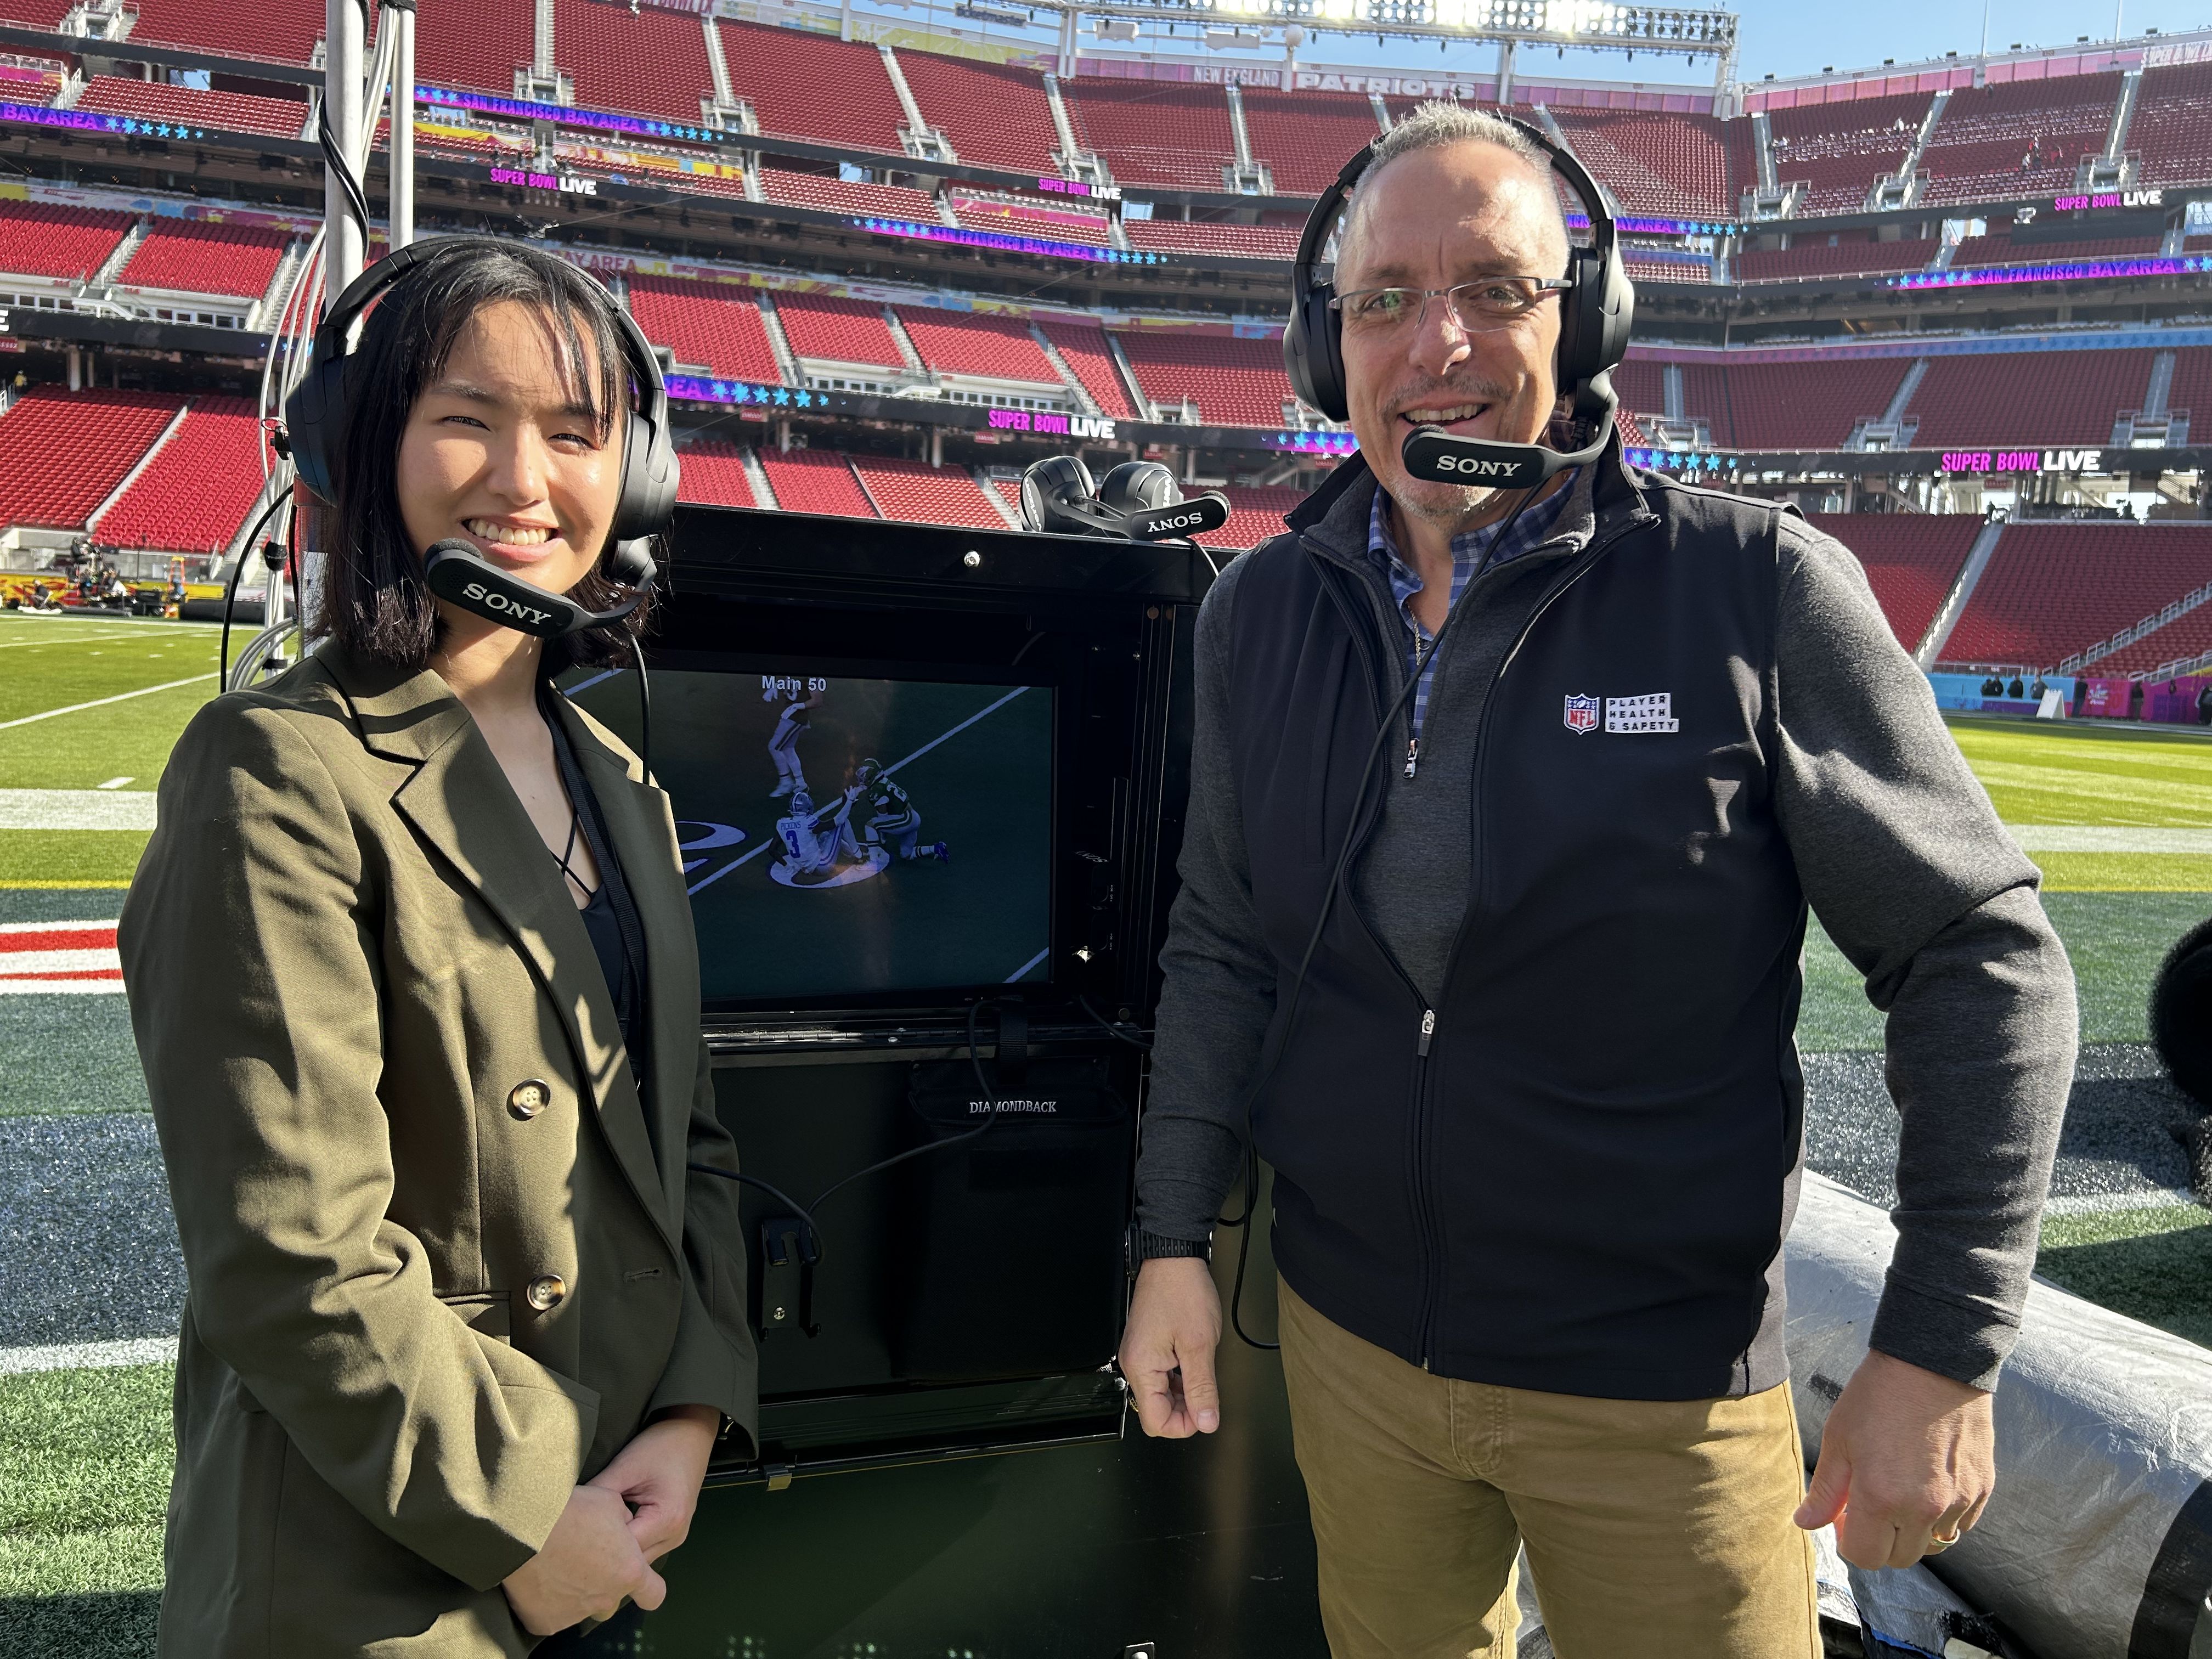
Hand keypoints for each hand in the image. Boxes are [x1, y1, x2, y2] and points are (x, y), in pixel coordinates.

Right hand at [501, 1484, 664, 1635]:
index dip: (647, 1585)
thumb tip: (623, 1528)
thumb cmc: (571, 1510)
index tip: (635, 1575)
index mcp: (628, 1571)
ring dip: (576, 1591)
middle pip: (612, 1599)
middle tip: (584, 1558)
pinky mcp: (544, 1621)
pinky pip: (551, 1614)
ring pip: (582, 1607)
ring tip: (557, 1562)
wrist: (523, 1527)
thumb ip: (624, 1522)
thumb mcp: (611, 1502)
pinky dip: (547, 1600)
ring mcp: (574, 1614)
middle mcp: (605, 1599)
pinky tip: (539, 1576)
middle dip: (604, 1582)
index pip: (653, 1594)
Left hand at [588, 1405, 719, 1562]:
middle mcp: (675, 1535)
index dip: (596, 1545)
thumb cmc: (662, 1446)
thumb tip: (570, 1515)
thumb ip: (599, 1496)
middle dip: (605, 1554)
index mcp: (667, 1520)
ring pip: (638, 1560)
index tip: (574, 1538)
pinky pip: (644, 1549)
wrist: (691, 1432)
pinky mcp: (672, 1532)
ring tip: (590, 1540)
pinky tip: (608, 1535)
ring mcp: (676, 1536)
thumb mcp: (625, 1468)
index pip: (623, 1550)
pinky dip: (627, 1545)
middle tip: (576, 1544)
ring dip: (616, 1552)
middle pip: (631, 1562)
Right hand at [1118, 1256, 1222, 1437]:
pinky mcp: (1146, 1347)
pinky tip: (1193, 1366)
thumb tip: (1206, 1421)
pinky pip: (1160, 1376)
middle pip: (1156, 1411)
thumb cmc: (1183, 1291)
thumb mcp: (1200, 1345)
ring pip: (1159, 1395)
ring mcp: (1139, 1355)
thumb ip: (1202, 1388)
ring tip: (1202, 1375)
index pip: (1155, 1421)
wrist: (1173, 1259)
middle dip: (1184, 1410)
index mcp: (1141, 1367)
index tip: (1205, 1413)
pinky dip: (1178, 1379)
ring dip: (1183, 1394)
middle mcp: (1134, 1364)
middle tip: (1208, 1395)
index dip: (1183, 1425)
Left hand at [1794, 1348, 1994, 1568]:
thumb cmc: (1878, 1397)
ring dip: (1913, 1532)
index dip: (1849, 1542)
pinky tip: (1928, 1484)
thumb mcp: (1838, 1439)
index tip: (1844, 1518)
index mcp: (1880, 1499)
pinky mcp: (1982, 1489)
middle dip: (1880, 1541)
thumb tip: (1805, 1524)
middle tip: (1869, 1506)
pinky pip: (1960, 1525)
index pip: (1865, 1557)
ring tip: (1900, 1493)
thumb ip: (1824, 1490)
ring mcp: (1957, 1502)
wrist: (1933, 1364)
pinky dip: (1943, 1517)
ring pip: (1933, 1545)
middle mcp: (1923, 1509)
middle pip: (1900, 1558)